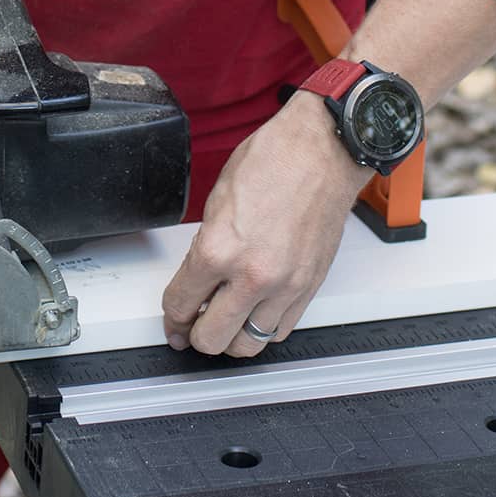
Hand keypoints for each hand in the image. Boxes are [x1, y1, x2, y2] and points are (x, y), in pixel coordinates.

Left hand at [162, 93, 371, 356]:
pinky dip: (262, 328)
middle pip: (211, 339)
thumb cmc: (274, 162)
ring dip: (230, 338)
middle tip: (192, 326)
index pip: (181, 306)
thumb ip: (204, 248)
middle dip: (195, 336)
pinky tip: (254, 313)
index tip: (173, 321)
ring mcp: (284, 286)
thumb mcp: (216, 202)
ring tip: (225, 323)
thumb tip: (196, 281)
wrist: (323, 151)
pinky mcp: (309, 287)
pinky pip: (279, 331)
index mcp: (218, 250)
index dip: (172, 318)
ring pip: (247, 345)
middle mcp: (252, 276)